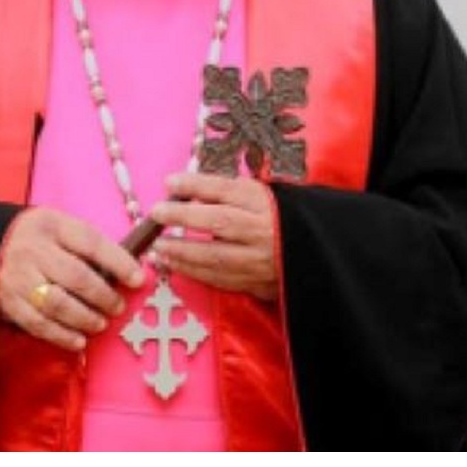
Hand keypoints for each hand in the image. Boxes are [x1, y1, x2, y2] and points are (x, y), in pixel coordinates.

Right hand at [0, 207, 143, 351]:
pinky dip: (62, 336)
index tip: (138, 278)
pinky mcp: (9, 303)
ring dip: (85, 318)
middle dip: (103, 296)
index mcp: (51, 225)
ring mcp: (19, 278)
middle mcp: (34, 250)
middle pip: (75, 276)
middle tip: (118, 306)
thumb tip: (125, 269)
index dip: (118, 261)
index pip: (90, 242)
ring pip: (57, 303)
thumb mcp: (58, 226)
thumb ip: (86, 244)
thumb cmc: (36, 237)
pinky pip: (38, 323)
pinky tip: (79, 341)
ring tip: (101, 323)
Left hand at [150, 172, 278, 302]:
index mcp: (263, 202)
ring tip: (156, 247)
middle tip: (156, 214)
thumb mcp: (255, 194)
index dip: (196, 185)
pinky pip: (220, 279)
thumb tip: (182, 188)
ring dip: (181, 253)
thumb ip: (224, 191)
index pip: (226, 189)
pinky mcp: (257, 283)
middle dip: (183, 218)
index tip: (170, 183)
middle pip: (219, 222)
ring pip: (216, 257)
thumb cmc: (273, 217)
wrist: (310, 249)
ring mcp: (259, 260)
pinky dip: (193, 272)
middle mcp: (262, 230)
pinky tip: (173, 264)